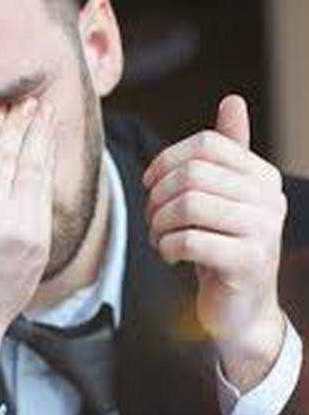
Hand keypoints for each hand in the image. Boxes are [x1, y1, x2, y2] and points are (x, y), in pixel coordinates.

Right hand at [0, 98, 56, 410]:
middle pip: (6, 151)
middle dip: (18, 120)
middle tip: (26, 100)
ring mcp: (16, 226)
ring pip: (31, 166)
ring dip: (39, 134)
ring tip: (42, 111)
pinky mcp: (37, 239)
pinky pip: (44, 191)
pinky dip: (47, 163)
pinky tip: (48, 145)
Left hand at [143, 95, 286, 389]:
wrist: (241, 309)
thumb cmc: (223, 245)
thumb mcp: (225, 196)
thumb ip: (229, 152)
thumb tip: (232, 99)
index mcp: (261, 175)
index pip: (205, 144)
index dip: (166, 161)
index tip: (150, 184)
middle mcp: (269, 197)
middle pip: (191, 174)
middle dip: (157, 198)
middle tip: (152, 220)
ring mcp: (263, 230)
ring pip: (187, 205)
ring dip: (158, 224)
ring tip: (159, 239)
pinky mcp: (248, 262)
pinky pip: (189, 240)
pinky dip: (167, 248)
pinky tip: (170, 257)